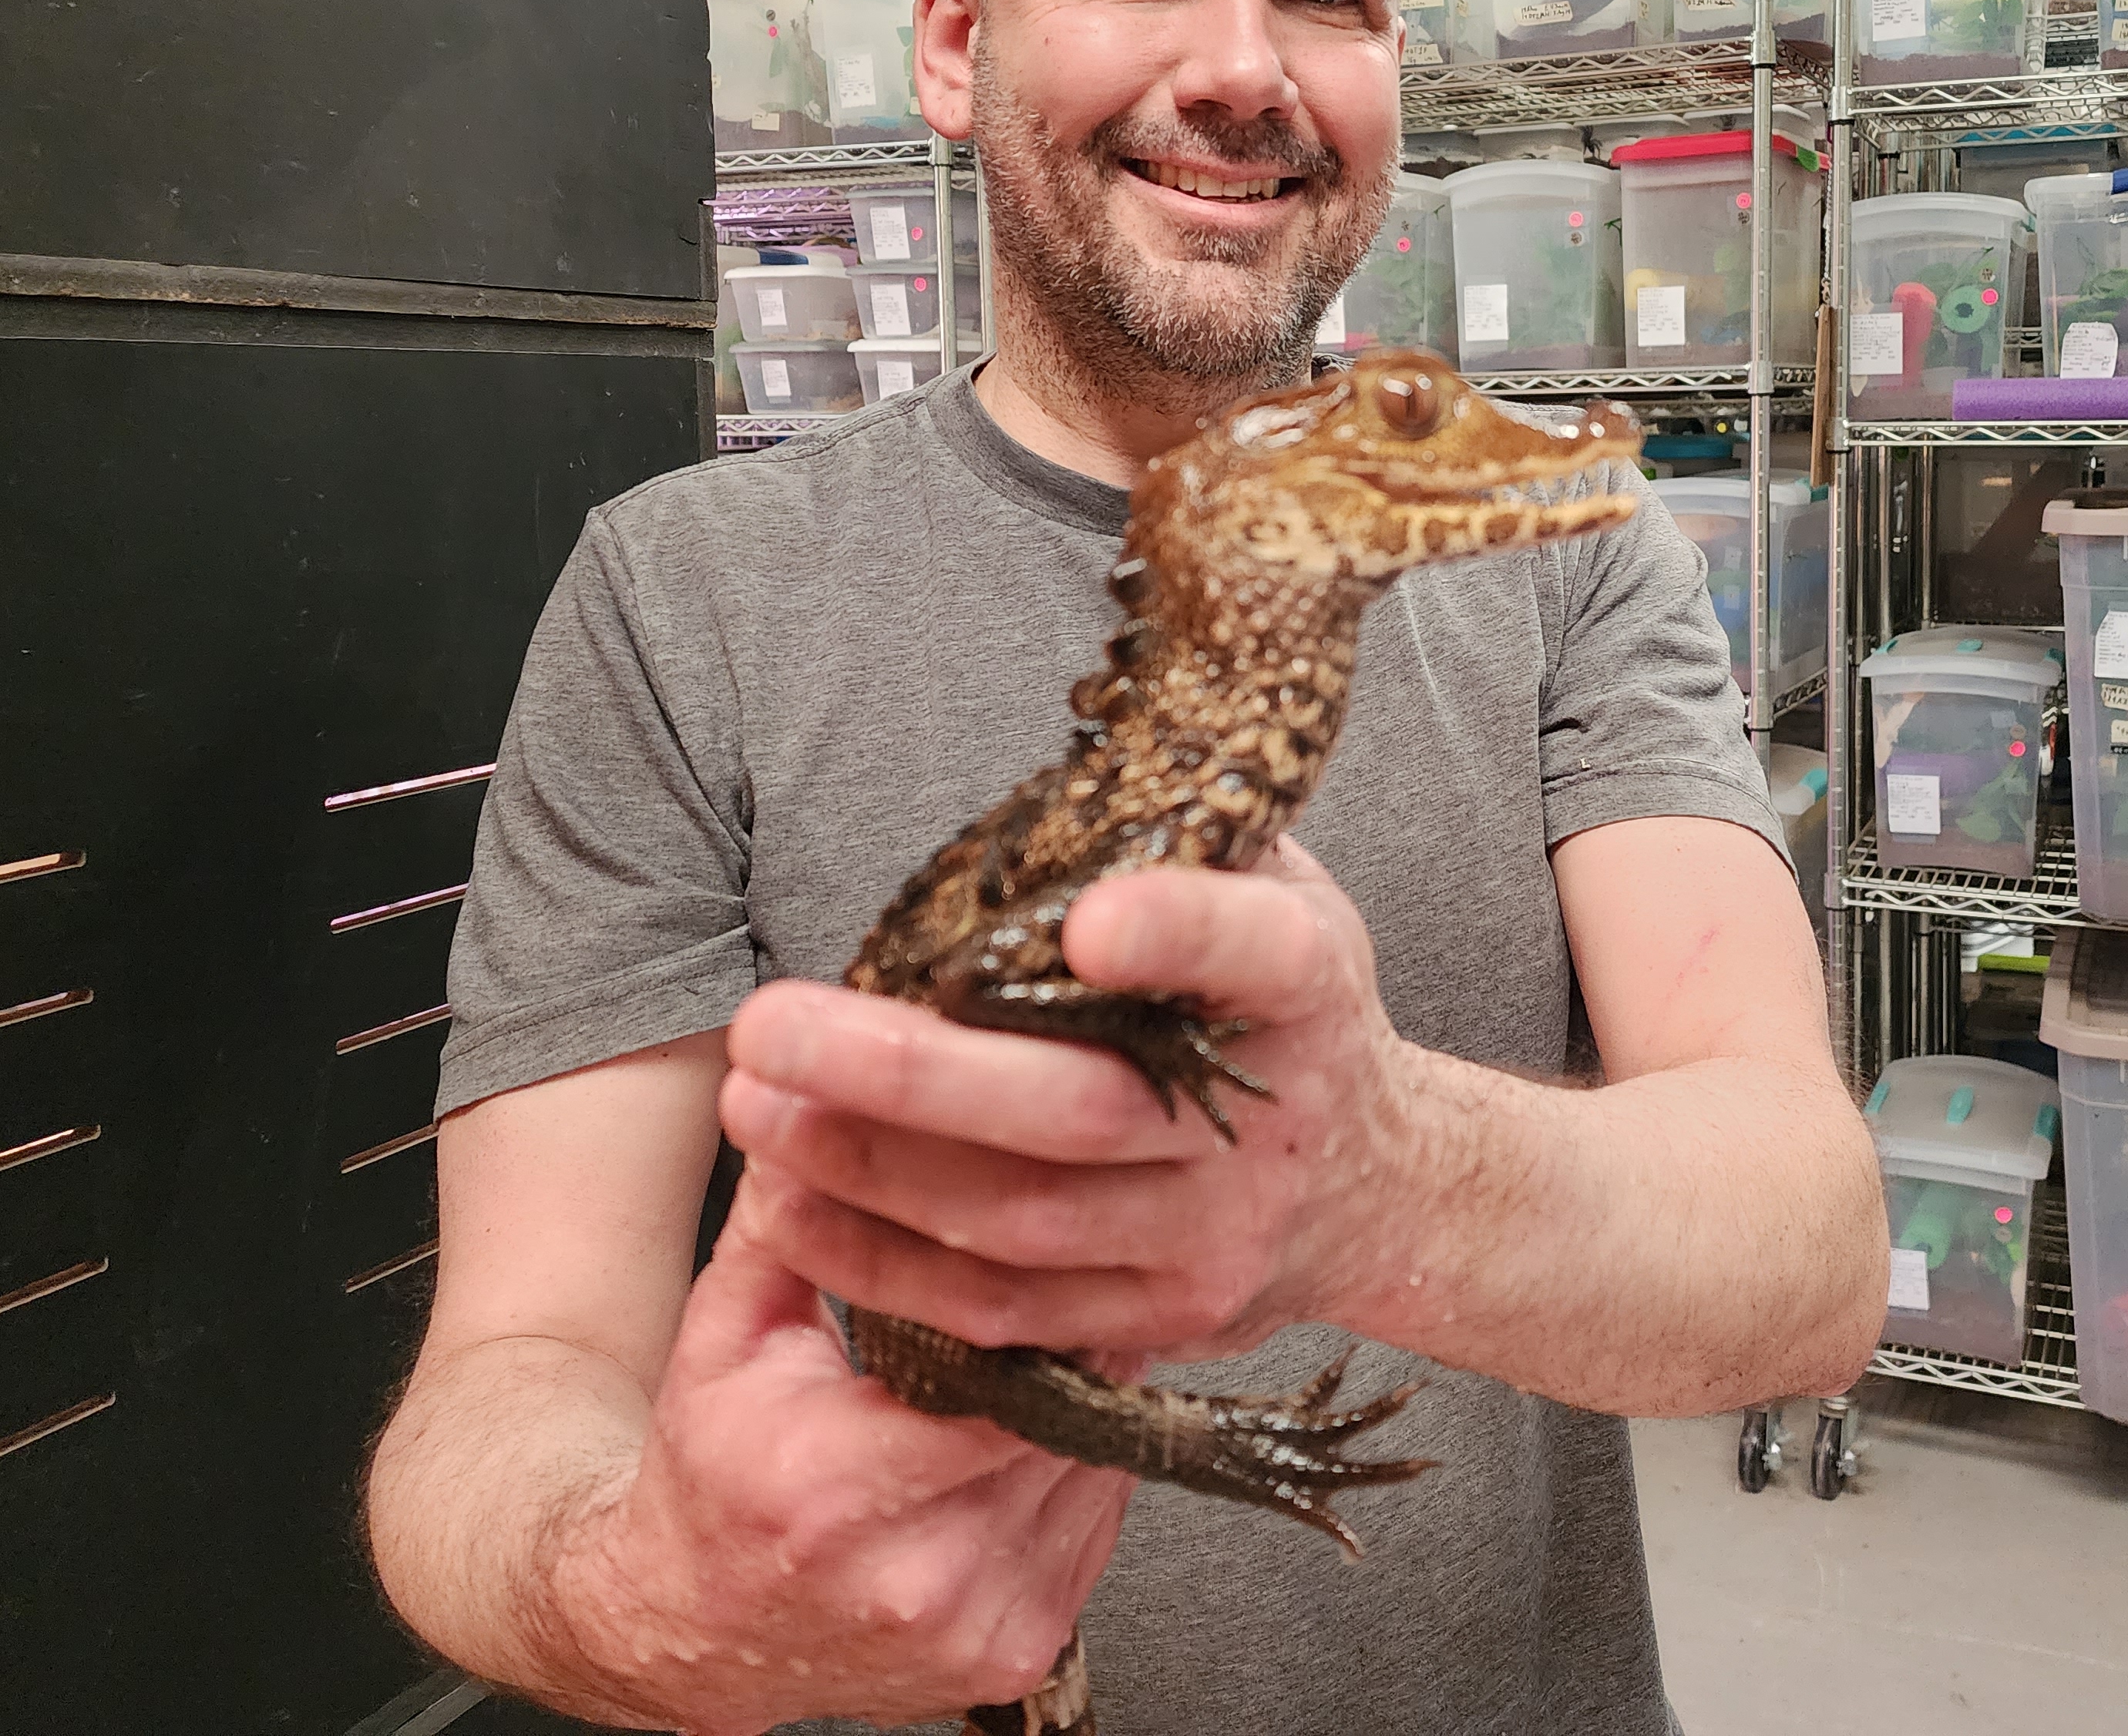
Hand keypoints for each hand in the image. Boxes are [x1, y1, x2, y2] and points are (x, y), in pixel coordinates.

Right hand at [550, 1167, 1133, 1734]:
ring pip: (1096, 1472)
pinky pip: (1095, 1528)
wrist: (687, 1629)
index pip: (1004, 1388)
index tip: (1059, 1253)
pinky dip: (1081, 1466)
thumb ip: (790, 1221)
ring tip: (1068, 1333)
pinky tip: (1050, 1416)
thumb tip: (820, 1100)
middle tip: (1084, 1271)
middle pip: (1067, 1424)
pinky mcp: (1016, 1655)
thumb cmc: (711, 1474)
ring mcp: (978, 1629)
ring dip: (1091, 1401)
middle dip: (1079, 1342)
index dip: (1047, 1313)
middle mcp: (920, 1580)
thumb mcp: (730, 1333)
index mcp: (840, 1496)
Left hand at [718, 837, 1416, 1361]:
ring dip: (867, 1170)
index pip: (1255, 951)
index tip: (1086, 920)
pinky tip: (792, 1209)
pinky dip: (885, 1266)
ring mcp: (1216, 1234)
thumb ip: (1178, 844)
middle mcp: (1267, 1116)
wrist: (1373, 1185)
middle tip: (767, 1026)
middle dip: (908, 1075)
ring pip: (1022, 1221)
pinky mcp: (1161, 1321)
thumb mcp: (1276, 890)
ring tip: (753, 1111)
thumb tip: (1039, 805)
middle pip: (1082, 1109)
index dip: (1176, 935)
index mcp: (1306, 982)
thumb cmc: (1280, 1007)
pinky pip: (1006, 1312)